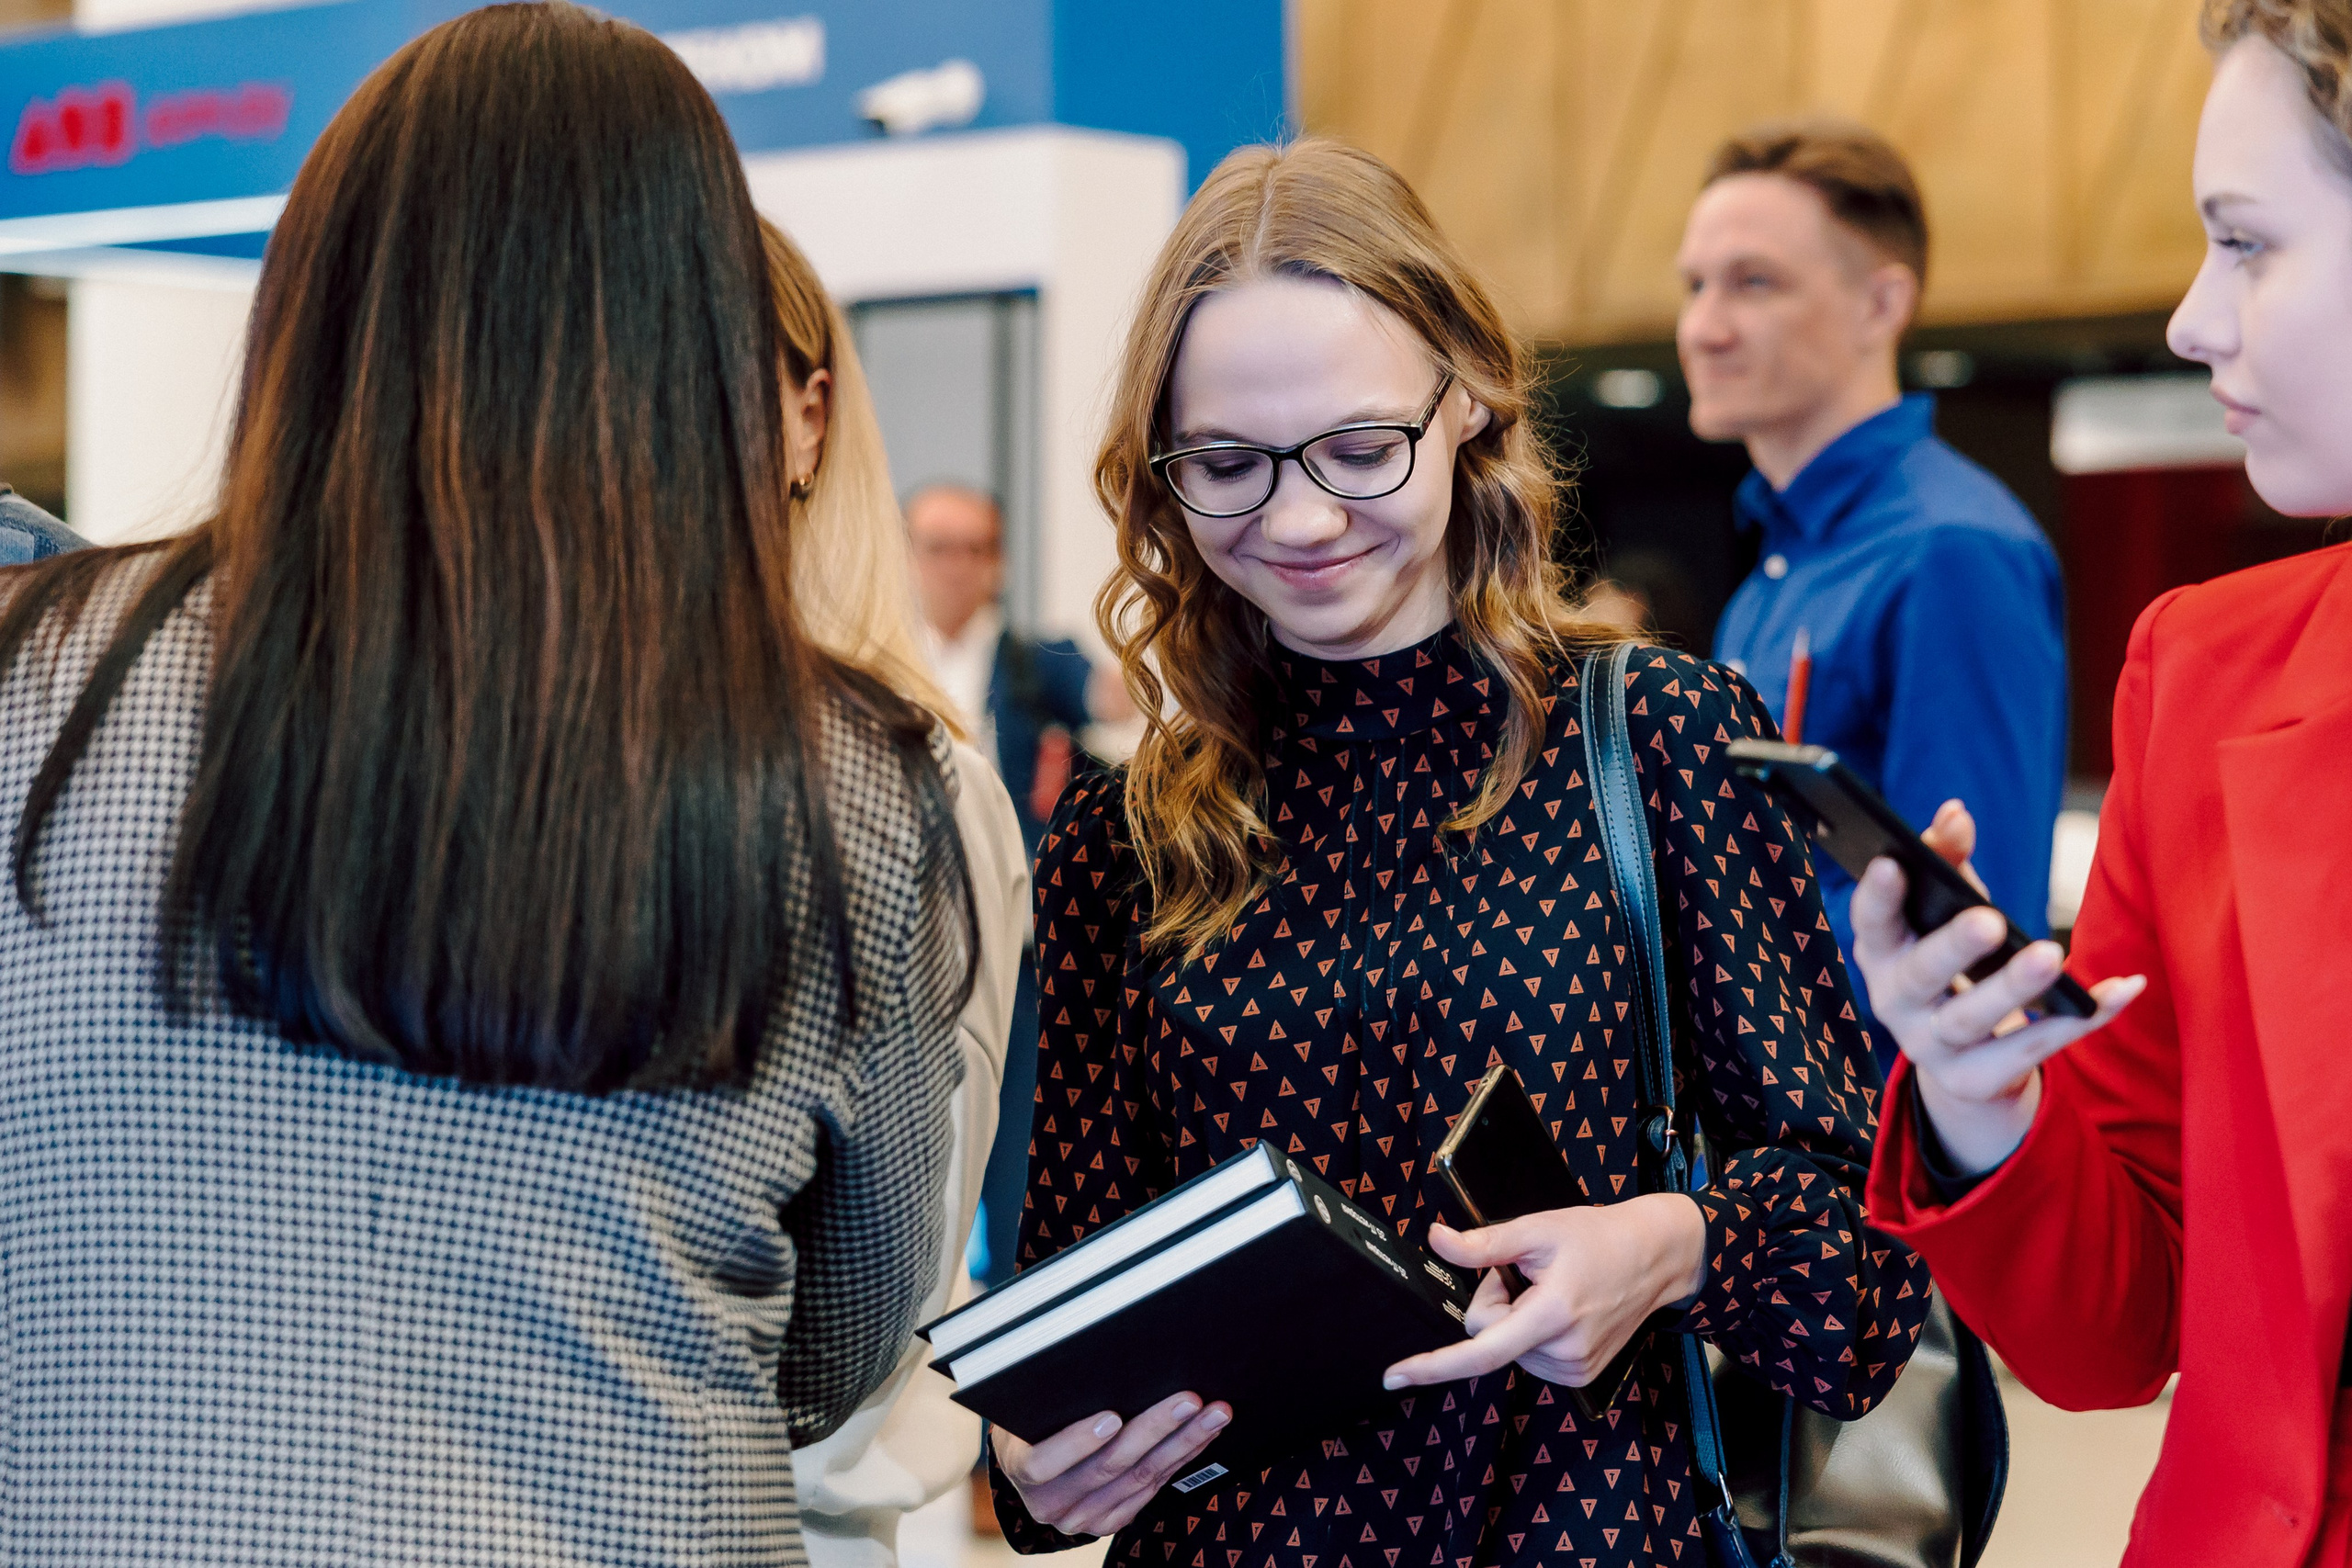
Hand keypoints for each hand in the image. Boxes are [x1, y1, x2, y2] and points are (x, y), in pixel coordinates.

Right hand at [991, 1391, 1231, 1537]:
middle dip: (1154, 1429)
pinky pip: (1152, 1490)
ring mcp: (1081, 1518)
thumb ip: (1052, 1390)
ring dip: (1183, 1443)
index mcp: (1020, 1469)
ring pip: (1139, 1479)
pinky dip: (1181, 1459)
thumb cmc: (1029, 1414)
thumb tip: (1092, 1348)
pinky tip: (1203, 1435)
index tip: (1111, 1416)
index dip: (1077, 1442)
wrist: (1029, 1455)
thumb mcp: (1025, 1400)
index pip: (1043, 1463)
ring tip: (1213, 1413)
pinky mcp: (1109, 1520)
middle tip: (1188, 1400)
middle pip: (1107, 1467)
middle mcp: (1049, 1504)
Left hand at [1379, 1193, 1707, 1390]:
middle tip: (1528, 1274)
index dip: (1432, 1364)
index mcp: (1551, 1316)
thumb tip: (1435, 1239)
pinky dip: (1531, 1331)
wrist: (1654, 1256)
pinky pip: (1528, 1356)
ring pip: (1506, 1348)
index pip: (1479, 1351)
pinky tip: (1560, 1308)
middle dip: (1494, 1304)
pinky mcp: (1580, 1375)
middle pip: (1487, 1336)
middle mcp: (1564, 1353)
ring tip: (1552, 1290)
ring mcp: (1574, 1370)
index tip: (1394, 1376)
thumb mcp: (1536, 1230)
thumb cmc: (1598, 1237)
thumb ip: (1482, 1244)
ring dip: (1514, 1319)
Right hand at [1849, 798, 2146, 1174]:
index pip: (1870, 924)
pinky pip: (2033, 1050)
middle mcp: (1895, 1003)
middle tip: (1987, 920)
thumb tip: (1954, 813)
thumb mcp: (1945, 914)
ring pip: (1970, 1019)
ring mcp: (1932, 1047)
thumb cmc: (1955, 964)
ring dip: (2012, 988)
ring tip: (2051, 954)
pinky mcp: (1976, 1079)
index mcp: (1882, 954)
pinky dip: (2080, 1020)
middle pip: (1920, 976)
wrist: (1965, 1060)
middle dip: (1952, 947)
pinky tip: (2122, 989)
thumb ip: (1948, 862)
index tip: (1893, 861)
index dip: (1876, 896)